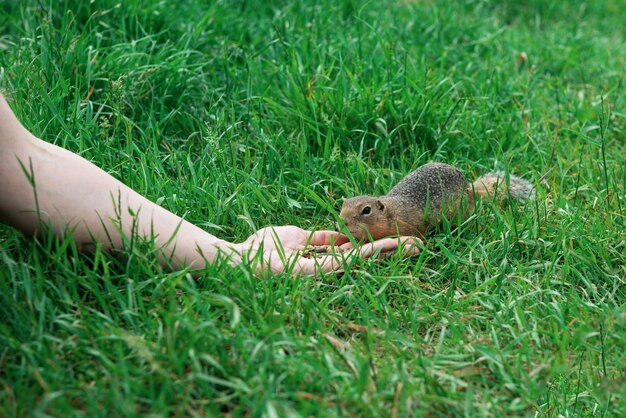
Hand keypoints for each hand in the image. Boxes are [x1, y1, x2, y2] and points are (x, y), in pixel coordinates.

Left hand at [234, 225, 421, 275]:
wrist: (239, 261)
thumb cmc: (261, 250)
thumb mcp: (295, 237)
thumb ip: (319, 238)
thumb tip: (342, 236)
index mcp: (321, 261)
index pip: (354, 255)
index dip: (376, 248)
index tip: (396, 241)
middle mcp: (326, 269)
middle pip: (365, 261)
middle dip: (391, 254)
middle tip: (417, 248)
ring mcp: (324, 272)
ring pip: (363, 262)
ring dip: (388, 254)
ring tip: (413, 247)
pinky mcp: (319, 272)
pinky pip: (349, 260)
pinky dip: (371, 253)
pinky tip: (389, 248)